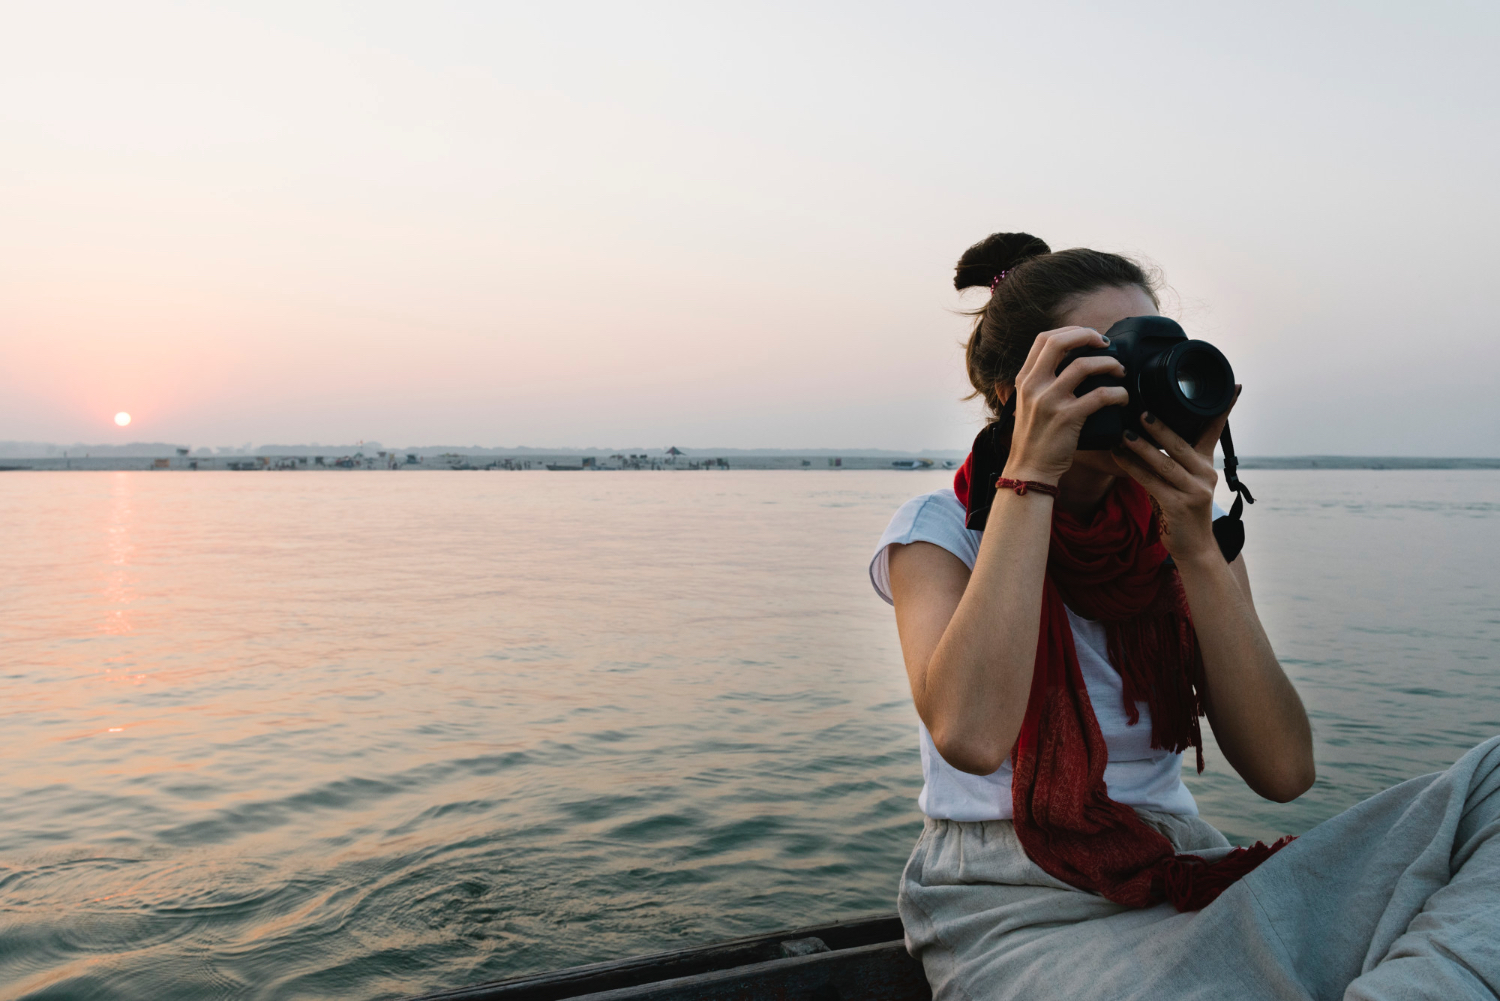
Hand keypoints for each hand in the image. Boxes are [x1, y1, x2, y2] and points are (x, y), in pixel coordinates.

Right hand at [1004, 327, 1128, 483]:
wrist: (1029, 470)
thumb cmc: (1034, 439)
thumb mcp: (1028, 404)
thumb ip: (1042, 383)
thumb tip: (1071, 364)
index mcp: (1024, 379)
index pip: (1044, 339)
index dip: (1071, 331)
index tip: (1089, 337)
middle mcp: (1034, 385)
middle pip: (1060, 342)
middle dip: (1088, 336)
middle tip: (1106, 344)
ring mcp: (1049, 401)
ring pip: (1084, 365)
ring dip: (1109, 363)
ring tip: (1120, 370)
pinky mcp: (1067, 418)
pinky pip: (1100, 395)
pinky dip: (1118, 393)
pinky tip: (1123, 398)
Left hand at [1111, 387, 1240, 559]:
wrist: (1194, 547)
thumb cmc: (1182, 509)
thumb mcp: (1185, 480)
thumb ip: (1174, 458)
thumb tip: (1150, 429)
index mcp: (1206, 464)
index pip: (1214, 430)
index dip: (1222, 408)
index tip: (1233, 386)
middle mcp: (1204, 474)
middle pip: (1181, 445)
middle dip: (1161, 427)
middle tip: (1142, 410)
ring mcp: (1193, 491)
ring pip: (1164, 464)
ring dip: (1142, 448)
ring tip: (1124, 433)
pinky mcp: (1178, 506)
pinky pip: (1150, 482)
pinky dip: (1132, 468)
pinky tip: (1117, 456)